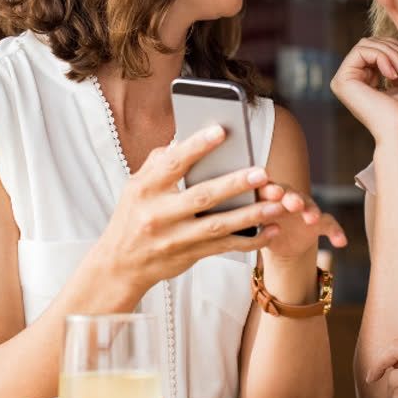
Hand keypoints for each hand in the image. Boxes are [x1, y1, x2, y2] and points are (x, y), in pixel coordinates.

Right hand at [91, 124, 286, 294]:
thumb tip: (184, 139)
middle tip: (262, 173)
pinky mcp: (189, 256)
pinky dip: (250, 240)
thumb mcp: (135, 187)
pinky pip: (224, 247)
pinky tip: (270, 231)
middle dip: (234, 184)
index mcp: (145, 189)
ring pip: (218, 225)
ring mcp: (175, 238)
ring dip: (251, 215)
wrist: (120, 265)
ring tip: (277, 204)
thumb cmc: (132, 218)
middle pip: (202, 196)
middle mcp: (159, 214)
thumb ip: (159, 163)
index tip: (221, 131)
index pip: (174, 164)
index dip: (197, 146)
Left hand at [255, 182, 346, 263]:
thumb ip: (257, 230)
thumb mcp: (255, 234)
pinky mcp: (319, 222)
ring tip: (313, 219)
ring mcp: (304, 210)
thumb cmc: (263, 234)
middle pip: (290, 194)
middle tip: (295, 204)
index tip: (274, 193)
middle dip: (293, 198)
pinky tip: (340, 241)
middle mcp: (287, 200)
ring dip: (311, 211)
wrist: (279, 247)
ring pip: (310, 206)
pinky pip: (329, 224)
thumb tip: (255, 231)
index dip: (271, 190)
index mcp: (267, 199)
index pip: (268, 190)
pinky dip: (336, 232)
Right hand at [330, 38, 397, 142]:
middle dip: (395, 50)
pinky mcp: (342, 81)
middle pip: (369, 43)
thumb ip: (396, 65)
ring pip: (366, 44)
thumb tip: (395, 47)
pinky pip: (361, 51)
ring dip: (392, 54)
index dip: (396, 49)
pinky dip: (382, 57)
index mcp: (361, 83)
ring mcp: (342, 81)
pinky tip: (392, 75)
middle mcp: (348, 81)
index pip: (374, 49)